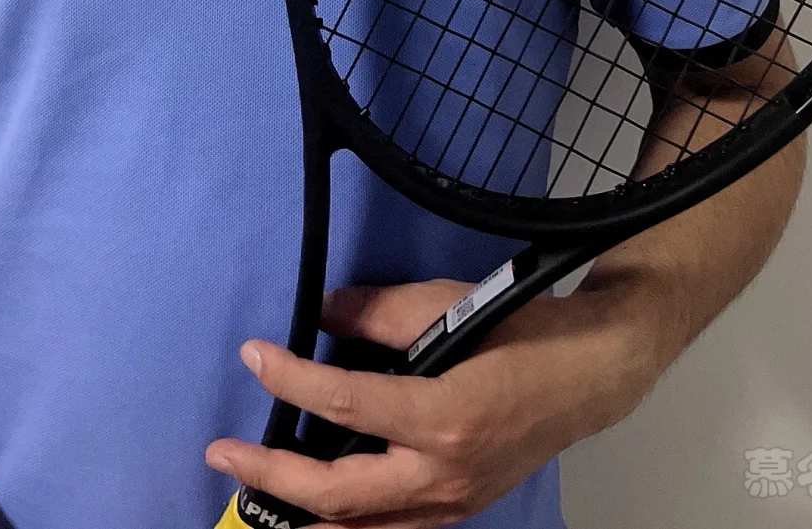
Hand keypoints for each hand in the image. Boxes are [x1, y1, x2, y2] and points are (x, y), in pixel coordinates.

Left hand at [204, 273, 665, 527]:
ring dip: (299, 510)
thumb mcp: (447, 304)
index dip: (290, 381)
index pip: (345, 405)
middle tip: (221, 454)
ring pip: (358, 527)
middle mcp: (443, 476)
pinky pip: (388, 527)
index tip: (253, 356)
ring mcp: (451, 504)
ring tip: (253, 484)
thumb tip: (321, 314)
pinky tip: (313, 501)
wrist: (590, 375)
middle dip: (271, 477)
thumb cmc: (523, 331)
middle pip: (337, 496)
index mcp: (443, 418)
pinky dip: (343, 517)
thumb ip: (378, 314)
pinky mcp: (457, 510)